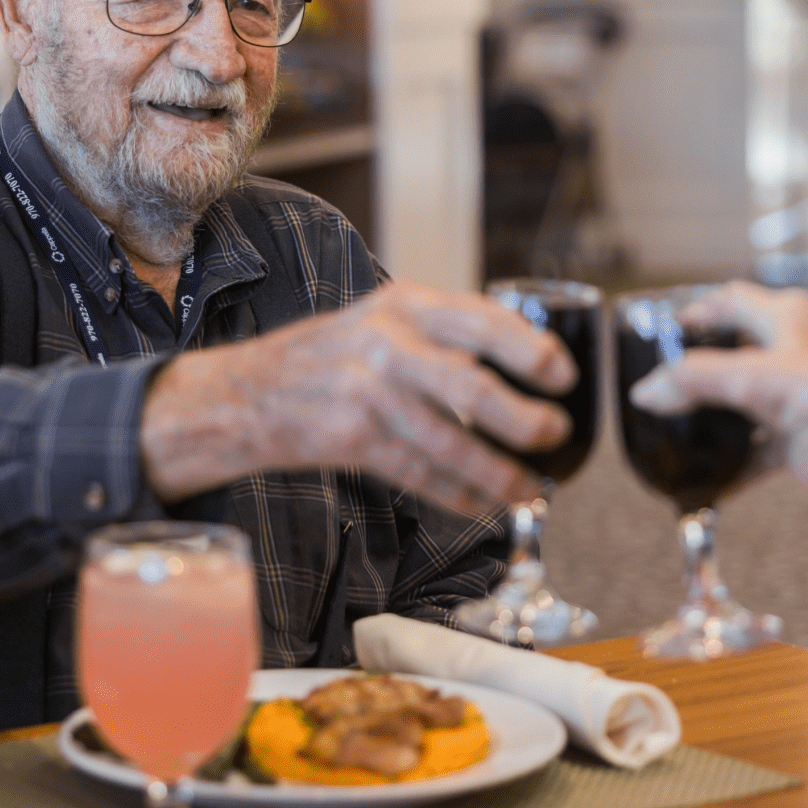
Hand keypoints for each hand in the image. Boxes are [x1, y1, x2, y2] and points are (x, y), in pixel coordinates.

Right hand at [142, 278, 575, 516]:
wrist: (243, 393)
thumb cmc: (324, 359)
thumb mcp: (379, 320)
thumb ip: (439, 334)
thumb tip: (520, 362)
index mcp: (402, 304)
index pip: (482, 320)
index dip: (531, 349)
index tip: (564, 374)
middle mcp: (386, 342)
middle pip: (472, 384)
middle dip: (524, 418)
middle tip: (554, 434)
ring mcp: (366, 392)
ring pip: (450, 441)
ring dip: (496, 471)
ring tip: (527, 487)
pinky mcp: (350, 438)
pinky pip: (419, 473)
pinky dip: (457, 494)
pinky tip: (480, 503)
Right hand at [625, 281, 807, 485]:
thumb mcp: (749, 377)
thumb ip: (693, 380)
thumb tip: (650, 390)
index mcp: (784, 318)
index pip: (728, 301)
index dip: (695, 311)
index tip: (663, 331)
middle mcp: (788, 350)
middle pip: (730, 350)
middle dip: (698, 366)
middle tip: (665, 379)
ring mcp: (789, 393)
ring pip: (739, 398)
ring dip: (713, 413)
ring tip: (680, 421)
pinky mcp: (791, 431)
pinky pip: (752, 446)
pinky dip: (732, 460)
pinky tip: (711, 473)